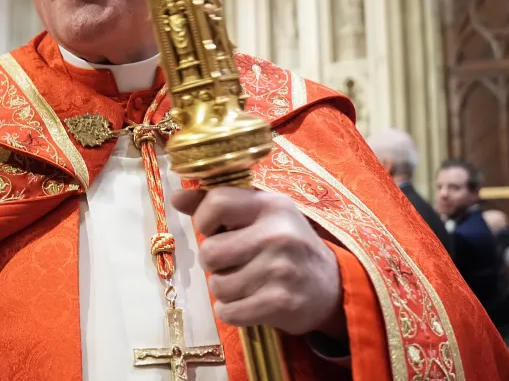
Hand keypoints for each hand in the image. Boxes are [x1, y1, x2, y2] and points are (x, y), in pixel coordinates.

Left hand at [173, 186, 345, 337]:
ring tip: (245, 282)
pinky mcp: (280, 302)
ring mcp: (280, 269)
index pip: (215, 203)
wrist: (332, 286)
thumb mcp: (261, 214)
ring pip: (217, 285)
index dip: (204, 220)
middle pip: (210, 252)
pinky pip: (228, 312)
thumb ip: (219, 204)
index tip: (214, 230)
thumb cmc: (287, 245)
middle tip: (233, 262)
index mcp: (270, 205)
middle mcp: (277, 234)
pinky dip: (231, 311)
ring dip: (224, 289)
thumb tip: (176, 197)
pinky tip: (249, 302)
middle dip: (214, 262)